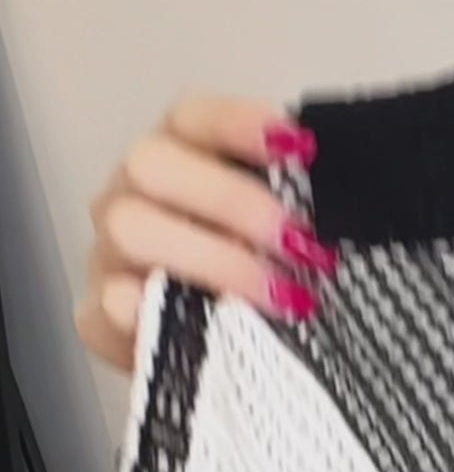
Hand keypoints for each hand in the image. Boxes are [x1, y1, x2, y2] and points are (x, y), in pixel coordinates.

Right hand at [75, 97, 333, 377]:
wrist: (213, 355)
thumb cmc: (254, 276)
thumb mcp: (279, 236)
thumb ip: (293, 210)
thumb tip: (335, 215)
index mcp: (177, 156)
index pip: (191, 117)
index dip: (239, 124)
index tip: (299, 147)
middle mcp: (132, 191)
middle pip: (152, 164)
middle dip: (232, 201)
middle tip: (300, 245)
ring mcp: (109, 250)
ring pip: (132, 227)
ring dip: (214, 260)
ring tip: (283, 297)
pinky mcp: (100, 312)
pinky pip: (108, 301)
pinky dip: (152, 309)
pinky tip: (206, 324)